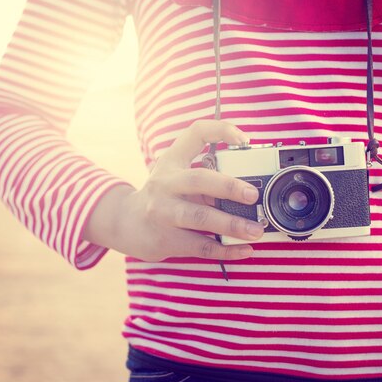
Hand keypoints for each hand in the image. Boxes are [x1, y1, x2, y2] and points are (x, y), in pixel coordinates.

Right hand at [84, 120, 264, 261]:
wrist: (125, 223)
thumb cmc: (162, 196)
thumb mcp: (175, 175)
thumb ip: (206, 176)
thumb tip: (249, 190)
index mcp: (172, 162)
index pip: (195, 134)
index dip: (220, 131)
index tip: (243, 140)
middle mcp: (165, 184)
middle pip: (199, 180)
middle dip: (229, 187)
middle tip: (253, 195)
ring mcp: (163, 213)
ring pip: (200, 218)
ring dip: (232, 225)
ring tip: (256, 230)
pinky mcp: (165, 240)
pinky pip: (200, 246)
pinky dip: (226, 250)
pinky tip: (244, 250)